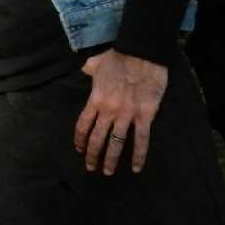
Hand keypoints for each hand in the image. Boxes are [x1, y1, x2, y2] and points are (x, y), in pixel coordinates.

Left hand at [74, 50, 167, 174]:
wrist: (142, 53)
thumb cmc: (119, 55)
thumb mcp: (96, 62)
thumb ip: (88, 69)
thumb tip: (83, 68)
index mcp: (95, 100)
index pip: (83, 125)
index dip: (80, 139)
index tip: (79, 149)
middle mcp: (109, 111)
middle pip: (97, 138)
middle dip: (92, 155)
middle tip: (90, 167)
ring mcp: (127, 115)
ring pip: (116, 143)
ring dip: (111, 159)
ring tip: (108, 171)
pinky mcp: (145, 116)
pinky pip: (141, 140)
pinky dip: (139, 156)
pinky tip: (137, 168)